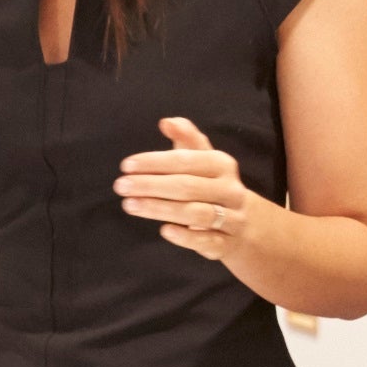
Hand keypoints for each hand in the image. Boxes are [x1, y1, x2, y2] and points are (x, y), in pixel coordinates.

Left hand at [116, 117, 262, 260]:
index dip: (155, 162)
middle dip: (151, 185)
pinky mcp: (227, 244)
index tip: (127, 166)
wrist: (246, 224)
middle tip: (120, 186)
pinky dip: (186, 236)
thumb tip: (166, 122)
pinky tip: (164, 230)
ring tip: (130, 205)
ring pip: (195, 213)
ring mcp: (232, 218)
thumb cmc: (213, 186)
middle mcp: (230, 190)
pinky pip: (207, 240)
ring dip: (160, 209)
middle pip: (187, 186)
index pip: (186, 160)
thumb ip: (186, 139)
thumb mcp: (203, 160)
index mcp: (222, 165)